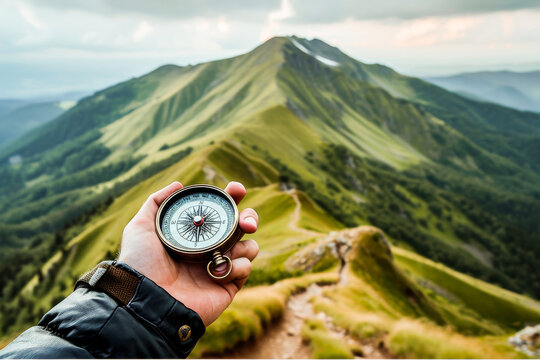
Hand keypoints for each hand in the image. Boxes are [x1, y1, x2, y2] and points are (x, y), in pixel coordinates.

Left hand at [118, 181, 258, 325]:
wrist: (148, 298)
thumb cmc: (141, 264)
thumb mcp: (141, 227)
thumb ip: (156, 202)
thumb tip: (178, 184)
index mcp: (195, 233)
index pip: (219, 211)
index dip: (232, 197)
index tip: (236, 189)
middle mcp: (211, 248)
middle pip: (243, 226)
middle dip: (250, 217)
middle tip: (246, 221)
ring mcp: (221, 266)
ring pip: (250, 246)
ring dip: (246, 243)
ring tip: (227, 250)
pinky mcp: (228, 285)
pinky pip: (246, 268)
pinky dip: (237, 266)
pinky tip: (218, 271)